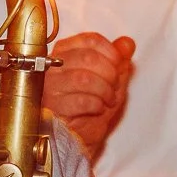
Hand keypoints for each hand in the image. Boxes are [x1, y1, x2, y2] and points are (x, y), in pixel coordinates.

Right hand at [43, 33, 134, 160]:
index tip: (119, 65)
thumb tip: (127, 43)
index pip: (90, 40)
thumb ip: (119, 59)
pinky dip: (97, 104)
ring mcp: (50, 87)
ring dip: (105, 90)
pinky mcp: (52, 107)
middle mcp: (53, 66)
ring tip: (108, 100)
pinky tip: (98, 108)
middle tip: (114, 86)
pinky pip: (80, 100)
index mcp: (66, 52)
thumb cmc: (93, 106)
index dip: (111, 52)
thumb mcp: (112, 80)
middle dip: (110, 73)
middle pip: (87, 57)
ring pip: (84, 78)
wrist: (82, 136)